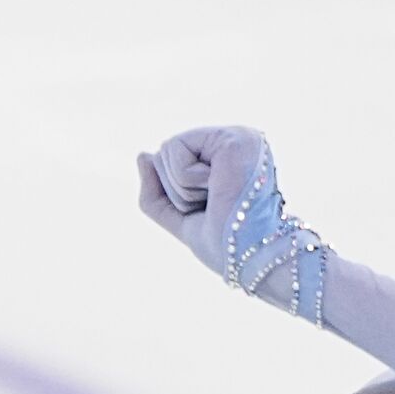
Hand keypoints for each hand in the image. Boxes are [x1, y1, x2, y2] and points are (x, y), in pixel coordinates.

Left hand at [136, 125, 293, 284]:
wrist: (251, 258)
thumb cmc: (228, 245)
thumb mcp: (182, 219)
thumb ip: (157, 192)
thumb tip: (143, 155)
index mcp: (229, 158)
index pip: (172, 162)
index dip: (178, 195)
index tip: (213, 210)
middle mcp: (235, 141)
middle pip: (164, 153)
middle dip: (177, 191)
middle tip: (215, 205)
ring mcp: (236, 135)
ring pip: (166, 151)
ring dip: (183, 189)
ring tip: (219, 198)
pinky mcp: (230, 138)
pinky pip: (175, 149)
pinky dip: (186, 181)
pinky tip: (218, 188)